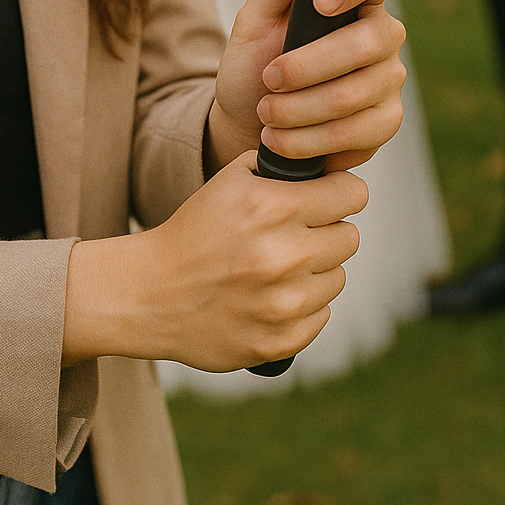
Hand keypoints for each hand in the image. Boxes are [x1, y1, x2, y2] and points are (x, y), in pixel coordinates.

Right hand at [63, 154, 366, 369]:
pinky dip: (302, 306)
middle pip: (350, 237)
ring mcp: (284, 304)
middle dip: (328, 231)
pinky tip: (271, 296)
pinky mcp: (280, 342)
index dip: (341, 192)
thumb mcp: (231, 179)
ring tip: (279, 266)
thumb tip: (331, 162)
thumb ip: (282, 165)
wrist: (151, 293)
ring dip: (316, 270)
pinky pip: (321, 316)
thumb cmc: (195, 229)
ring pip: (337, 277)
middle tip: (298, 234)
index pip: (353, 193)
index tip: (329, 198)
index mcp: (275, 207)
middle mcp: (286, 255)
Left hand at [205, 0, 407, 175]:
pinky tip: (282, 138)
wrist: (251, 121)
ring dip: (299, 108)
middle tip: (270, 77)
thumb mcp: (254, 19)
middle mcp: (383, 33)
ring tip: (267, 112)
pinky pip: (355, 133)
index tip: (320, 1)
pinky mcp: (385, 121)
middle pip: (369, 42)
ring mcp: (388, 78)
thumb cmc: (256, 63)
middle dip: (307, 65)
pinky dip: (308, 139)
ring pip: (355, 94)